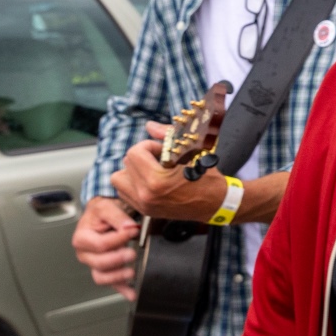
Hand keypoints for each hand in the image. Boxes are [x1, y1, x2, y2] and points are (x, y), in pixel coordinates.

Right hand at [72, 195, 140, 297]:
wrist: (102, 216)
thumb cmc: (101, 213)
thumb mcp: (106, 207)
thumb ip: (117, 216)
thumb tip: (128, 227)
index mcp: (82, 238)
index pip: (100, 245)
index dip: (118, 239)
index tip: (133, 230)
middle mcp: (86, 254)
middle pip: (99, 263)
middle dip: (117, 259)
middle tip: (132, 253)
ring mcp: (95, 264)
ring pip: (102, 277)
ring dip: (117, 277)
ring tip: (131, 272)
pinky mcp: (106, 270)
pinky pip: (111, 283)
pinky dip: (122, 289)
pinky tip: (132, 293)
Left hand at [111, 125, 226, 221]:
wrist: (217, 205)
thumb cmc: (207, 179)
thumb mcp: (191, 154)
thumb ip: (167, 137)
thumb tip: (150, 125)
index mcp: (157, 181)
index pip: (135, 153)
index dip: (149, 145)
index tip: (162, 150)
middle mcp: (145, 195)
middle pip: (126, 163)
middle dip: (141, 156)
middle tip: (159, 158)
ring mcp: (144, 205)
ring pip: (119, 178)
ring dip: (132, 170)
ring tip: (150, 170)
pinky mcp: (145, 210)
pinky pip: (124, 192)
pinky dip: (132, 183)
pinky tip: (148, 181)